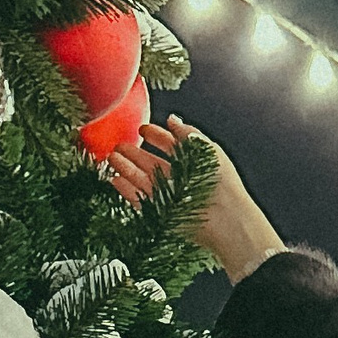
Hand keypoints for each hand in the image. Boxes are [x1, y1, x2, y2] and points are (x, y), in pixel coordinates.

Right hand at [106, 114, 285, 283]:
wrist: (225, 218)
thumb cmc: (223, 184)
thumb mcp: (207, 149)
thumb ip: (188, 133)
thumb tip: (173, 119)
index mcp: (193, 163)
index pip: (171, 145)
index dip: (156, 135)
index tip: (143, 129)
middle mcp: (181, 179)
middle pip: (152, 163)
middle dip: (134, 152)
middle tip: (119, 144)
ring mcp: (170, 196)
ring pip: (143, 180)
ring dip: (126, 168)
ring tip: (112, 157)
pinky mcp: (162, 213)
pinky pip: (140, 200)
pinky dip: (127, 190)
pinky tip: (116, 179)